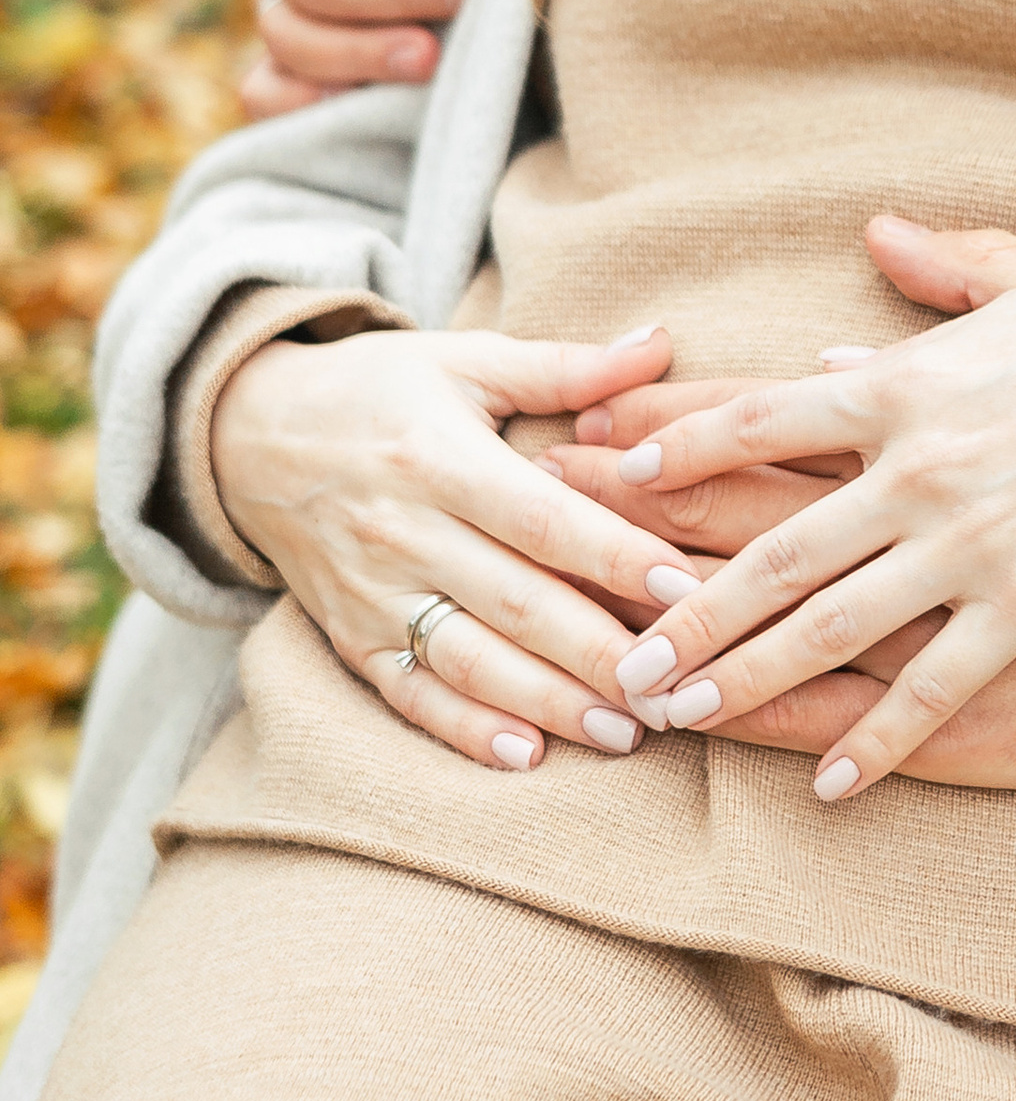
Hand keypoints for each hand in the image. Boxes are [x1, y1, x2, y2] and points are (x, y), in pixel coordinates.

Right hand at [210, 320, 699, 769]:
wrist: (247, 434)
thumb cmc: (378, 390)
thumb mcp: (465, 359)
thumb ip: (564, 366)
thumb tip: (661, 344)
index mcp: (440, 459)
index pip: (540, 519)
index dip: (613, 555)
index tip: (684, 588)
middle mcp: (403, 533)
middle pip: (516, 603)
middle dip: (601, 652)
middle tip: (677, 685)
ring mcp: (372, 594)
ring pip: (471, 661)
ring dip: (551, 703)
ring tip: (629, 731)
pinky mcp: (350, 638)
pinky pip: (410, 695)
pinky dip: (465, 730)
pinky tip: (526, 756)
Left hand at [600, 216, 1015, 791]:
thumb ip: (941, 273)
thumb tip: (877, 242)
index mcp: (904, 387)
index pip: (757, 420)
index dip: (677, 453)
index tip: (611, 481)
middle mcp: (915, 469)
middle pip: (767, 545)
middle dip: (679, 606)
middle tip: (611, 654)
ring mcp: (966, 545)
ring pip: (825, 626)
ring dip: (740, 675)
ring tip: (673, 716)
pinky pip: (932, 690)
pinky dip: (875, 742)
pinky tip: (827, 785)